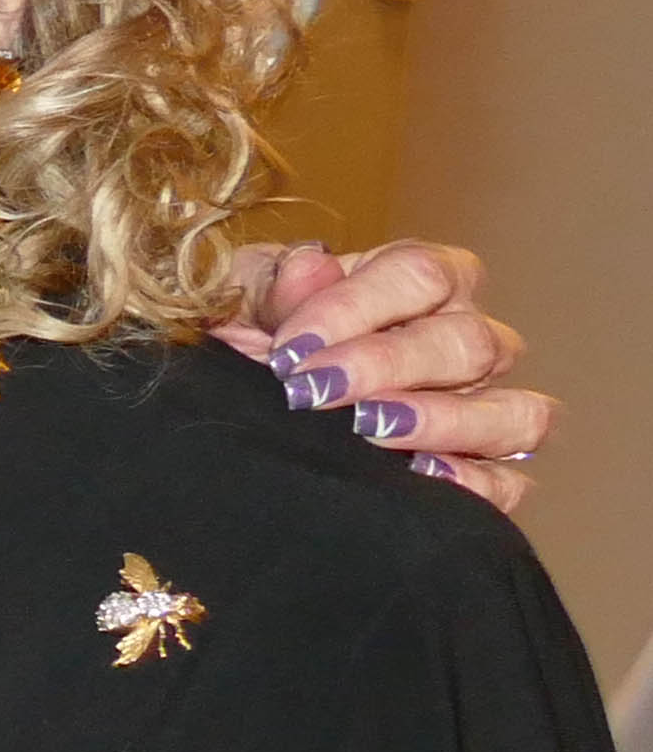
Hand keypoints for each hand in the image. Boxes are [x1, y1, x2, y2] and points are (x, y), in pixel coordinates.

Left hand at [216, 238, 552, 511]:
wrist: (236, 412)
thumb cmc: (259, 341)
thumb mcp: (248, 302)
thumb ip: (275, 283)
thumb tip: (308, 268)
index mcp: (419, 280)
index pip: (420, 274)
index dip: (353, 308)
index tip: (291, 348)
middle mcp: (466, 338)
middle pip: (468, 341)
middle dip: (387, 366)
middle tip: (314, 391)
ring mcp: (484, 406)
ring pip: (514, 410)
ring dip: (444, 421)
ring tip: (371, 429)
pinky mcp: (484, 470)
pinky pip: (510, 481)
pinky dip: (477, 484)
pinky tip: (421, 477)